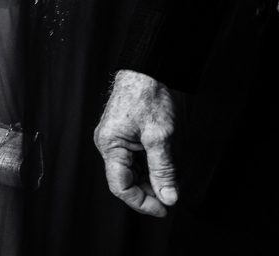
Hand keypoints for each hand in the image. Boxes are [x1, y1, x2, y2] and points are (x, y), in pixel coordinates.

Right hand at [94, 69, 179, 216]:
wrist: (145, 71)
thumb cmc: (147, 96)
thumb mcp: (160, 137)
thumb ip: (163, 170)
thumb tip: (168, 196)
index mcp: (110, 145)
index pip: (121, 186)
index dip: (142, 202)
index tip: (164, 209)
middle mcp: (108, 144)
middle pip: (124, 181)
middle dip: (147, 193)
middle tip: (170, 199)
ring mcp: (114, 140)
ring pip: (130, 172)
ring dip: (149, 182)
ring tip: (169, 185)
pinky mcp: (123, 136)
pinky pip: (133, 160)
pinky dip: (148, 169)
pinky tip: (162, 171)